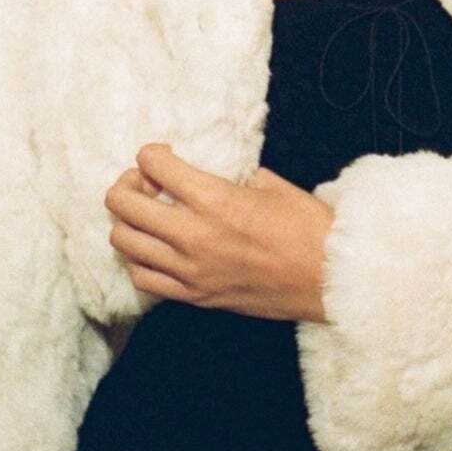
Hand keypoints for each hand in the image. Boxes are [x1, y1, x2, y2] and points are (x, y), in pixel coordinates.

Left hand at [106, 145, 333, 320]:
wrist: (329, 279)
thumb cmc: (307, 228)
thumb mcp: (270, 184)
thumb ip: (231, 175)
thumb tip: (207, 170)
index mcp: (214, 199)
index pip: (151, 164)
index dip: (152, 154)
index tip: (164, 157)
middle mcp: (193, 235)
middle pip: (122, 202)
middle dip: (128, 184)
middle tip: (147, 184)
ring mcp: (190, 270)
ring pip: (123, 241)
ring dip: (130, 221)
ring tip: (150, 217)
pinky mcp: (195, 297)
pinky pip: (143, 278)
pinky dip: (140, 259)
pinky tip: (157, 249)